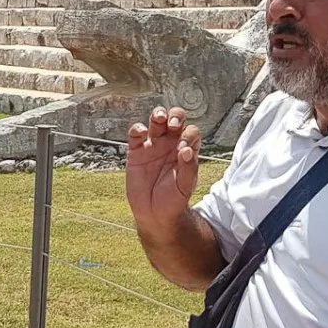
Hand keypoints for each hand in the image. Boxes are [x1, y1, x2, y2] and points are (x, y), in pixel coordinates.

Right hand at [126, 106, 200, 229]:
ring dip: (158, 114)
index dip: (188, 135)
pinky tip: (141, 133)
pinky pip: (136, 134)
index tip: (182, 148)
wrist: (155, 213)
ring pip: (156, 120)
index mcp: (186, 148)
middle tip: (173, 125)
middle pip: (175, 118)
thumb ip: (189, 167)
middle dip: (175, 116)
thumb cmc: (175, 198)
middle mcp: (171, 143)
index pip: (191, 131)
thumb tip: (187, 150)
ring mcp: (154, 145)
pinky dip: (138, 129)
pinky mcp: (136, 151)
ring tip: (159, 118)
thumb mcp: (186, 185)